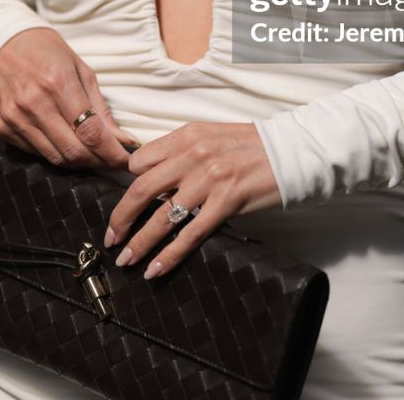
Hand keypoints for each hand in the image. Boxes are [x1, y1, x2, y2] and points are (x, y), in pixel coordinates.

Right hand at [0, 27, 138, 170]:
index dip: (112, 153)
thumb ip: (100, 106)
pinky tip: (67, 146)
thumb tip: (122, 139)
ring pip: (54, 157)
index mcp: (58, 83)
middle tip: (113, 162)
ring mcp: (14, 118)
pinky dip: (55, 153)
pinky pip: (35, 152)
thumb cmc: (47, 52)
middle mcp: (34, 104)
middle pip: (73, 151)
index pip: (90, 132)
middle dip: (99, 162)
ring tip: (95, 157)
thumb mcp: (81, 69)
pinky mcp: (1, 128)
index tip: (126, 160)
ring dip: (79, 162)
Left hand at [103, 121, 282, 279]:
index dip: (128, 184)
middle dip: (121, 217)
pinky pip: (190, 234)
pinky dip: (169, 255)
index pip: (141, 161)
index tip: (124, 204)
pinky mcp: (226, 201)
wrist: (292, 150)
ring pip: (162, 216)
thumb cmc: (253, 146)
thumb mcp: (212, 136)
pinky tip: (155, 269)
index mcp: (187, 135)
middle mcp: (194, 154)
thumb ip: (183, 152)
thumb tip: (155, 178)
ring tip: (126, 259)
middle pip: (142, 189)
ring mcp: (210, 179)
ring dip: (139, 241)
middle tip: (111, 237)